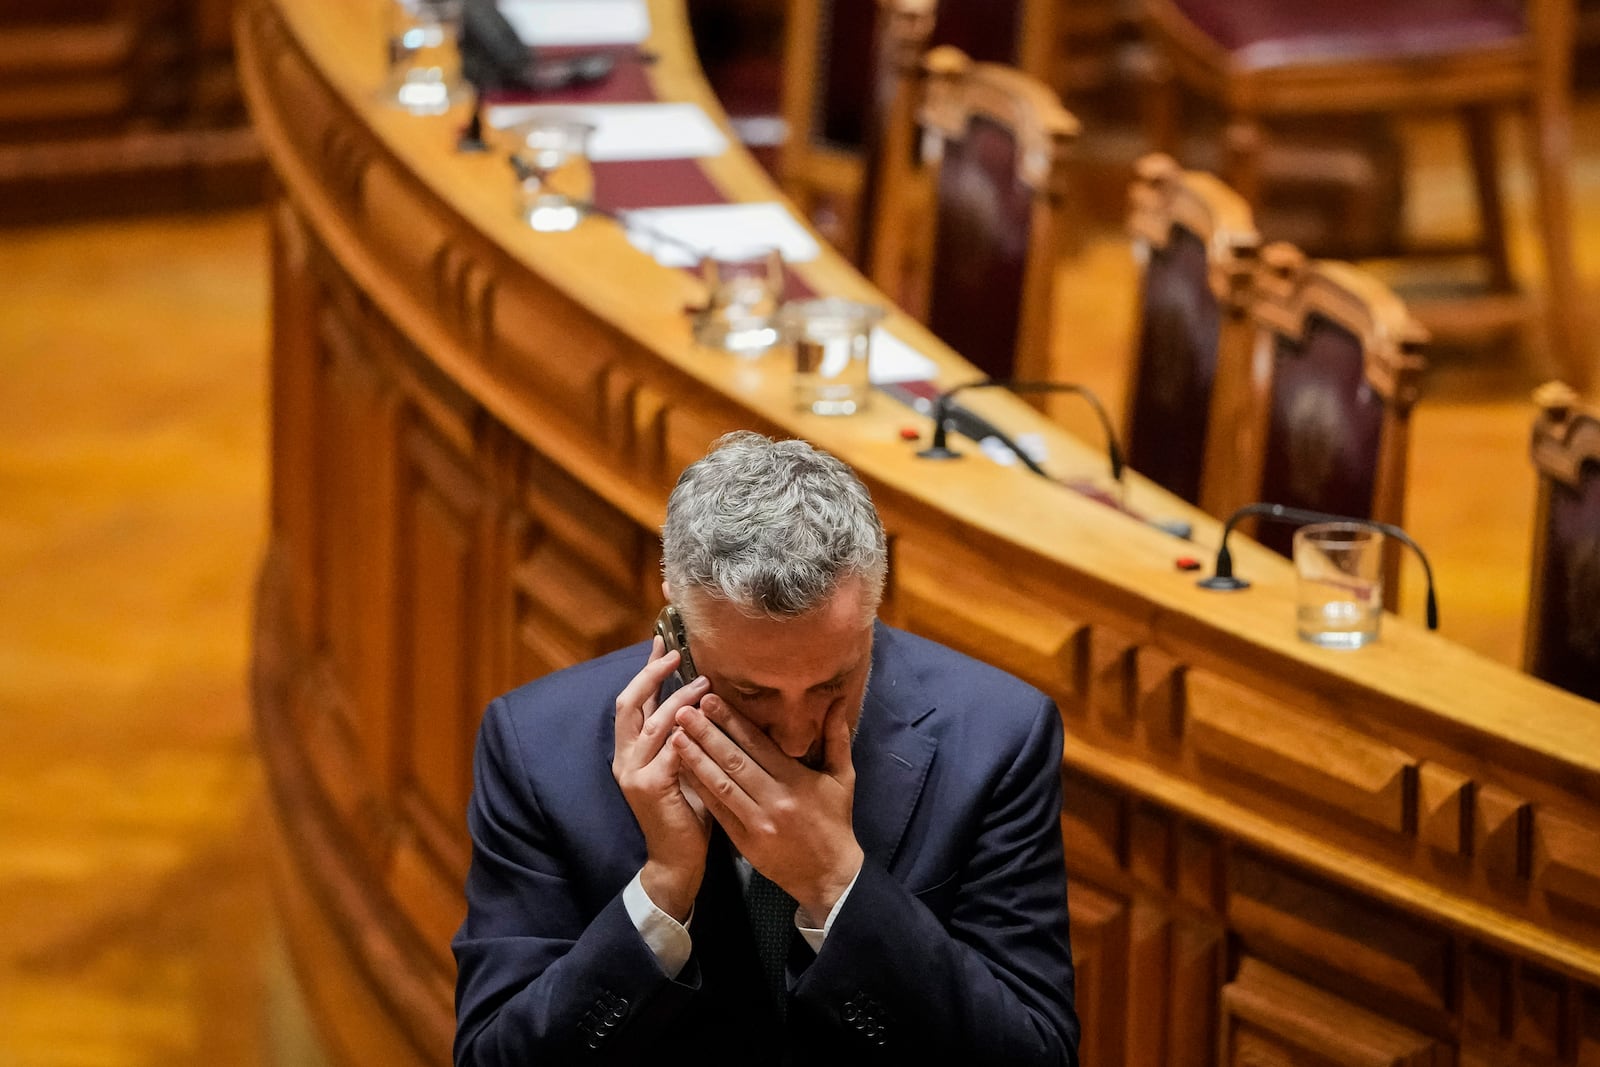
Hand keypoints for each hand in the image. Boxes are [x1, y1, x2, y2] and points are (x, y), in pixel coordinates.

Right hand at [612, 638, 712, 920]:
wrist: (676, 859)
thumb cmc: (687, 811)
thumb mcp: (683, 766)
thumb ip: (684, 737)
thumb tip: (703, 700)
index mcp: (630, 750)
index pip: (633, 700)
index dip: (645, 669)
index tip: (662, 642)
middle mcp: (625, 757)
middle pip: (630, 702)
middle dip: (652, 674)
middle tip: (676, 654)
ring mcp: (634, 772)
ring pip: (653, 722)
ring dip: (679, 699)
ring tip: (704, 684)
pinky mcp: (649, 787)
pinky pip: (669, 751)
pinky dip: (685, 732)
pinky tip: (702, 718)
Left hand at [673, 695, 863, 922]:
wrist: (830, 875)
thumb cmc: (835, 821)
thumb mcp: (842, 778)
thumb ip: (836, 739)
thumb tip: (835, 702)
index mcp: (796, 780)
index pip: (757, 744)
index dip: (732, 721)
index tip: (710, 699)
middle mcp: (773, 799)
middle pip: (733, 760)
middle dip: (706, 733)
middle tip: (683, 710)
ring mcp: (756, 822)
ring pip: (720, 785)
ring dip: (696, 759)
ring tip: (675, 736)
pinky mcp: (743, 841)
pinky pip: (717, 811)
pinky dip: (699, 790)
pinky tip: (682, 771)